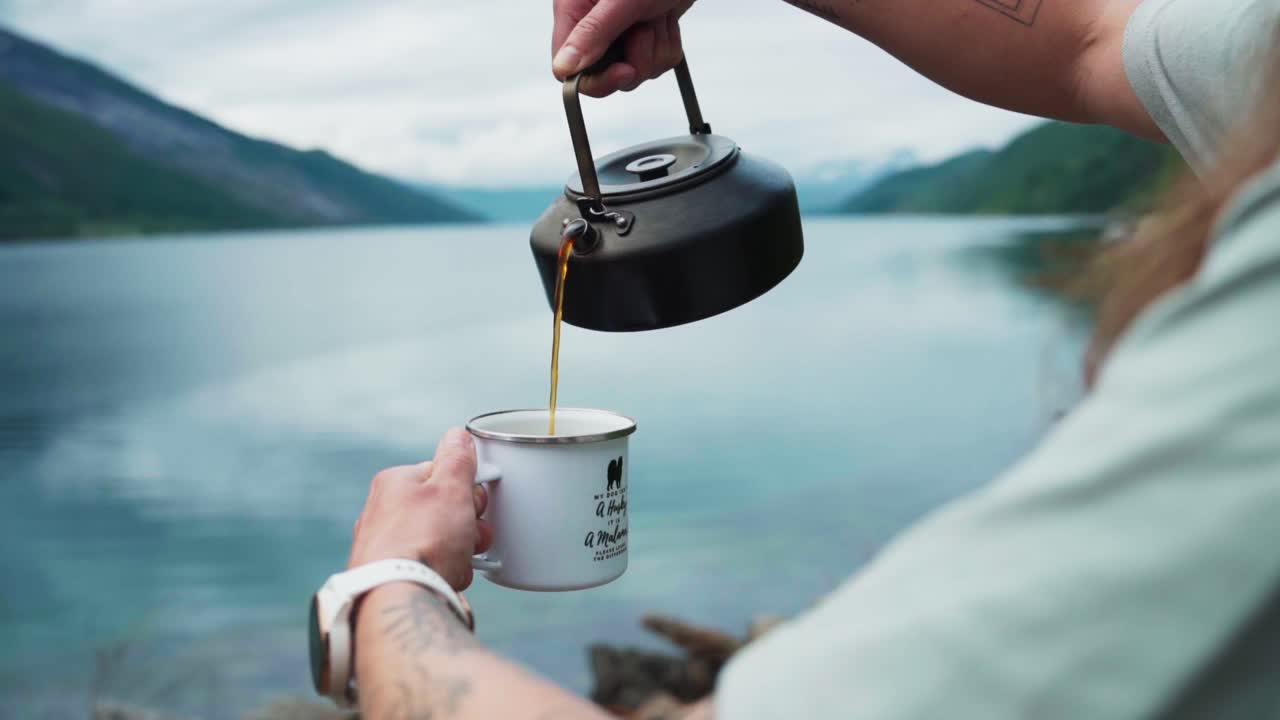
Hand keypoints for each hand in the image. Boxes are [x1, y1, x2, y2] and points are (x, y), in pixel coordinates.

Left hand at [349, 428, 492, 589]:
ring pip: (438, 542)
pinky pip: (428, 568)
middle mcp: (382, 513)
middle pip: (441, 510)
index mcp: (394, 484)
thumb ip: (457, 458)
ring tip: (459, 561)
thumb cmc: (423, 539)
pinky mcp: (389, 577)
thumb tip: (458, 435)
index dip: (466, 487)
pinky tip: (446, 579)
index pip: (441, 474)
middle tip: (472, 534)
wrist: (397, 598)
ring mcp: (383, 548)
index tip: (477, 501)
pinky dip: (443, 573)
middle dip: (466, 524)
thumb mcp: (450, 486)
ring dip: (459, 551)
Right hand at [552, 0, 695, 96]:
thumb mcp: (621, 0)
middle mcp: (593, 25)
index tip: (624, 70)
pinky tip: (666, 18)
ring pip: (637, 70)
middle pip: (606, 74)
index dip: (597, 79)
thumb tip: (564, 67)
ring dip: (656, 47)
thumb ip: (592, 34)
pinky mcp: (644, 35)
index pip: (569, 68)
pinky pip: (657, 62)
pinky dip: (667, 43)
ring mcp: (620, 32)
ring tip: (657, 15)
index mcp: (574, 11)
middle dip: (635, 59)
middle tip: (645, 29)